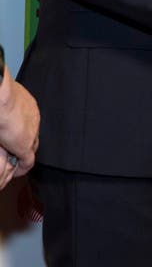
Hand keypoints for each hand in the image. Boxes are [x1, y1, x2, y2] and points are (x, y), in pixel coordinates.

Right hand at [0, 66, 39, 184]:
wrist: (0, 95)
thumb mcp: (3, 94)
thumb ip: (4, 100)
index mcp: (28, 104)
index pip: (27, 120)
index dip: (20, 129)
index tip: (12, 134)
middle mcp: (33, 117)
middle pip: (32, 133)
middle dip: (23, 142)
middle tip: (14, 152)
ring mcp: (31, 131)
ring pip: (31, 147)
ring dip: (22, 155)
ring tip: (14, 163)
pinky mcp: (26, 144)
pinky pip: (28, 160)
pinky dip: (23, 167)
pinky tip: (17, 171)